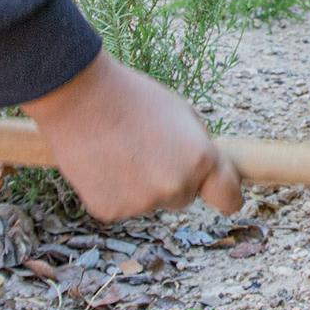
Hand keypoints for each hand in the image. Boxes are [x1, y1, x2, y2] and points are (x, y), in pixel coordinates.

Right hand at [21, 53, 241, 222]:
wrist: (80, 97)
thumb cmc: (133, 98)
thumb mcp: (182, 113)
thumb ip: (199, 147)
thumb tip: (206, 170)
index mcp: (201, 160)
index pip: (229, 199)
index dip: (223, 193)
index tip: (217, 190)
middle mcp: (176, 187)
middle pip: (185, 196)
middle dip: (172, 179)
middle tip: (146, 149)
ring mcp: (142, 204)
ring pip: (151, 201)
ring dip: (141, 185)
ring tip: (120, 151)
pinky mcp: (110, 211)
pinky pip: (122, 205)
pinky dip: (114, 190)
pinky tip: (103, 164)